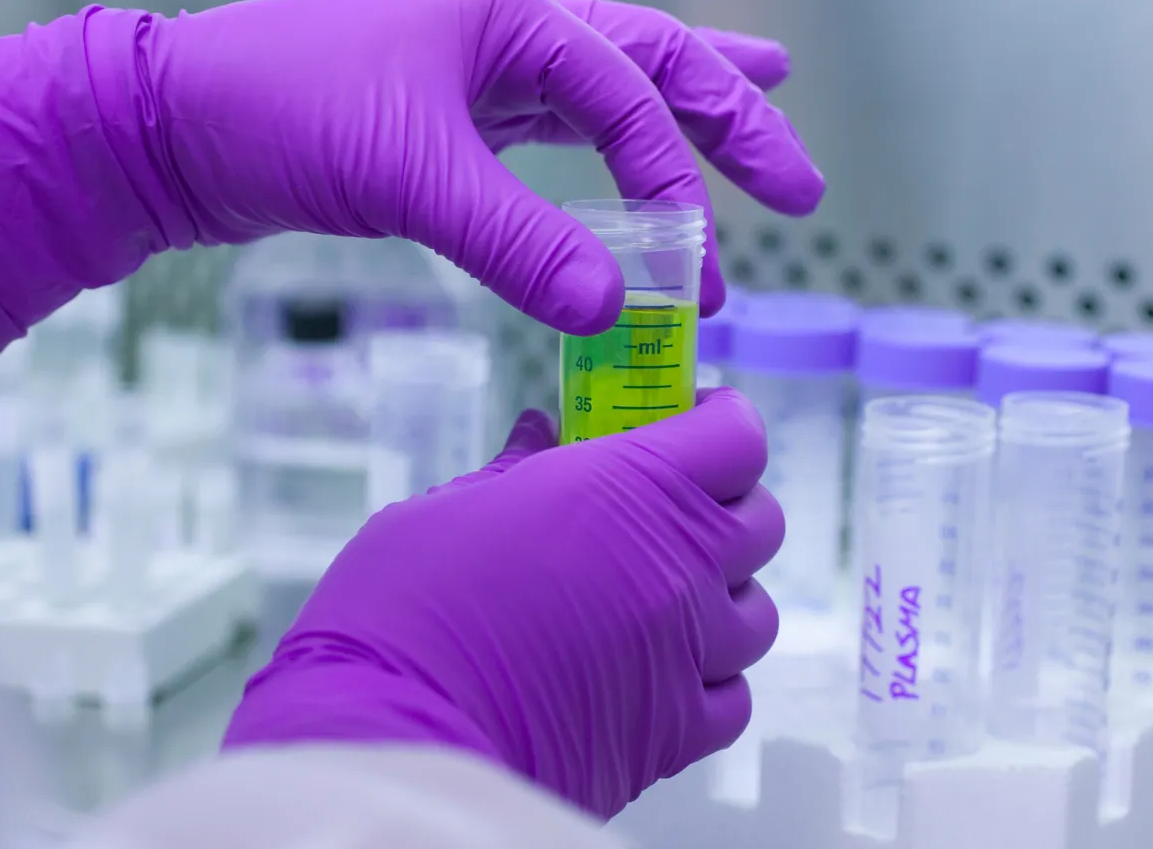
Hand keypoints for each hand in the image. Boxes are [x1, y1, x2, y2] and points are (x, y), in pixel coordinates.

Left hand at [0, 0, 823, 356]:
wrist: (169, 127)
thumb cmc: (279, 120)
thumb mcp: (410, 179)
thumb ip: (518, 243)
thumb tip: (615, 316)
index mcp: (504, 9)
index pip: (624, 96)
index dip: (673, 184)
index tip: (699, 268)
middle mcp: (501, 21)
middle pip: (646, 62)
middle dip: (728, 116)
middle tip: (802, 179)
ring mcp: (474, 62)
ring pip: (605, 87)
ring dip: (680, 116)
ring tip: (764, 117)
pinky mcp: (446, 112)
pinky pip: (552, 129)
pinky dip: (605, 152)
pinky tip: (634, 172)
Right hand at [222, 389, 783, 818]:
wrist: (392, 732)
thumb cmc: (403, 606)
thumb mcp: (449, 507)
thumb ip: (514, 470)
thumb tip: (541, 433)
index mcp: (631, 487)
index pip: (737, 438)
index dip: (721, 422)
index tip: (692, 419)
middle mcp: (679, 566)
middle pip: (760, 521)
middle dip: (724, 504)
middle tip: (667, 507)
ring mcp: (687, 654)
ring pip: (753, 613)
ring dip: (719, 596)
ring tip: (658, 597)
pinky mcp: (674, 734)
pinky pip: (733, 698)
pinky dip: (709, 679)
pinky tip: (656, 670)